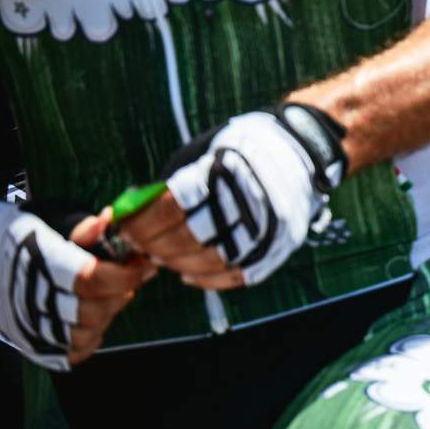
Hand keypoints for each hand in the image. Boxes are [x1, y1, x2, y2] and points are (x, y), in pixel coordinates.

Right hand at [0, 202, 154, 369]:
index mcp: (40, 266)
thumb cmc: (27, 239)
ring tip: (113, 295)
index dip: (125, 274)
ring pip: (84, 334)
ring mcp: (32, 326)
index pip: (91, 279)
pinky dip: (91, 338)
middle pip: (92, 311)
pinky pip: (72, 352)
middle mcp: (33, 301)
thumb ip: (83, 228)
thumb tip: (108, 219)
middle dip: (120, 293)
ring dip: (108, 315)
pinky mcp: (33, 343)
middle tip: (129, 278)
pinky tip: (96, 317)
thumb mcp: (52, 223)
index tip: (144, 265)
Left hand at [128, 108, 342, 288]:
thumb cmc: (243, 148)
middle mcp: (244, 203)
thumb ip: (169, 185)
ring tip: (162, 257)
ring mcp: (263, 229)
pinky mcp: (276, 247)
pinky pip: (234, 276)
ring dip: (176, 264)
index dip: (139, 224)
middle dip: (153, 247)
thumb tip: (132, 214)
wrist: (303, 149)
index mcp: (222, 174)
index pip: (166, 210)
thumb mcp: (202, 153)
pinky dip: (206, 280)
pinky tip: (188, 273)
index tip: (125, 228)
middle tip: (140, 246)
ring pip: (206, 263)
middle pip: (183, 240)